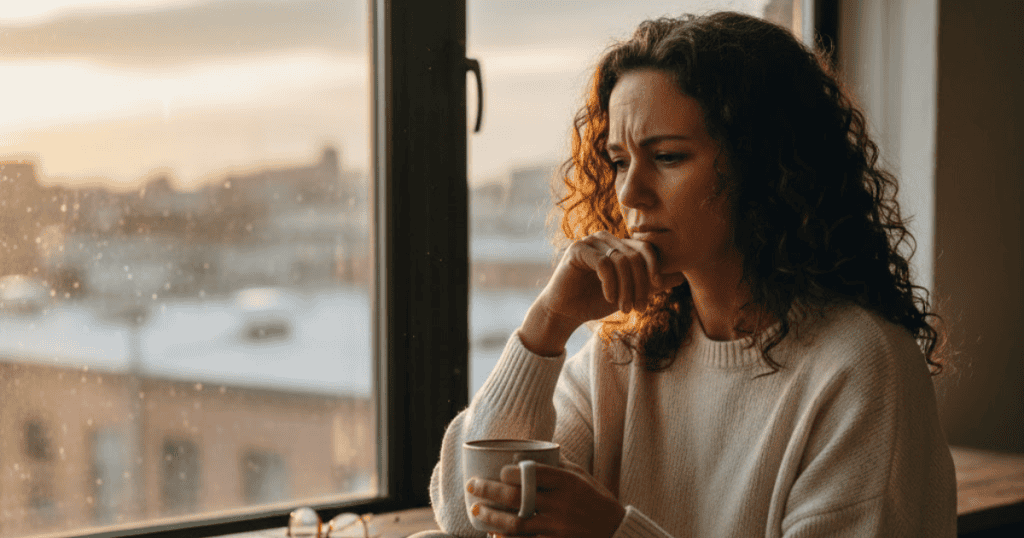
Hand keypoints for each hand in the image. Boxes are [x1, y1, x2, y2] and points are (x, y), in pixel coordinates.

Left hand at [466, 461, 625, 537]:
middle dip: (489, 490)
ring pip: (517, 523)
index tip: (498, 472)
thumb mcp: (582, 477)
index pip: (532, 472)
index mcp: (568, 482)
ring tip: (476, 511)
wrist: (617, 533)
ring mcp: (559, 527)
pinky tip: (494, 535)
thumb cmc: (597, 501)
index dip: (509, 472)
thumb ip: (558, 465)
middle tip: (472, 486)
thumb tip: (531, 450)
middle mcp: (562, 504)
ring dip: (492, 516)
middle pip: (517, 496)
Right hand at [519, 231, 685, 354]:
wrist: (566, 312)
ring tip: (625, 309)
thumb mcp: (630, 293)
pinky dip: (611, 284)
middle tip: (638, 308)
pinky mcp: (578, 249)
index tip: (657, 287)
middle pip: (635, 256)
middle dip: (640, 285)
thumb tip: (681, 277)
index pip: (645, 248)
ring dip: (626, 289)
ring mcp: (591, 241)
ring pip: (621, 261)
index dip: (655, 267)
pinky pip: (604, 264)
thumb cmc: (596, 301)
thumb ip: (652, 284)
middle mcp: (606, 238)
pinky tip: (610, 299)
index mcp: (619, 245)